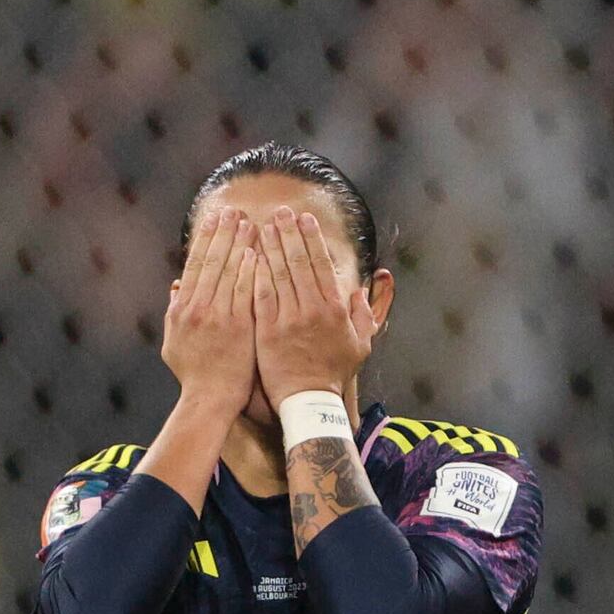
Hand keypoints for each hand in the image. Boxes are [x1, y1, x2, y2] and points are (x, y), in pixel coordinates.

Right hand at [159, 200, 257, 409]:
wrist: (210, 398)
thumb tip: (176, 287)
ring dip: (239, 244)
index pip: (195, 265)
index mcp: (181, 309)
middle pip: (212, 261)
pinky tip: (257, 252)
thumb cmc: (194, 374)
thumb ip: (174, 312)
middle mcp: (197, 308)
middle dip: (224, 233)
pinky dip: (250, 270)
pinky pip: (246, 291)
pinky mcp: (239, 326)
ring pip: (229, 271)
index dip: (205, 239)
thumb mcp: (173, 342)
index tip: (214, 219)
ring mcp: (218, 316)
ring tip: (249, 222)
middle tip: (234, 211)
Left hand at [243, 204, 373, 410]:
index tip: (304, 219)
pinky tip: (250, 256)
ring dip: (271, 247)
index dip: (312, 238)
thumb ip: (363, 314)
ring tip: (264, 225)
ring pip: (278, 274)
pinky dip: (256, 274)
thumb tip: (359, 290)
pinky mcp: (267, 331)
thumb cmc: (335, 373)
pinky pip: (261, 296)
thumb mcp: (361, 343)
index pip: (321, 264)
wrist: (310, 401)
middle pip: (298, 262)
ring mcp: (288, 319)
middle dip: (289, 234)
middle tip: (280, 212)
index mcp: (335, 308)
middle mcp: (312, 308)